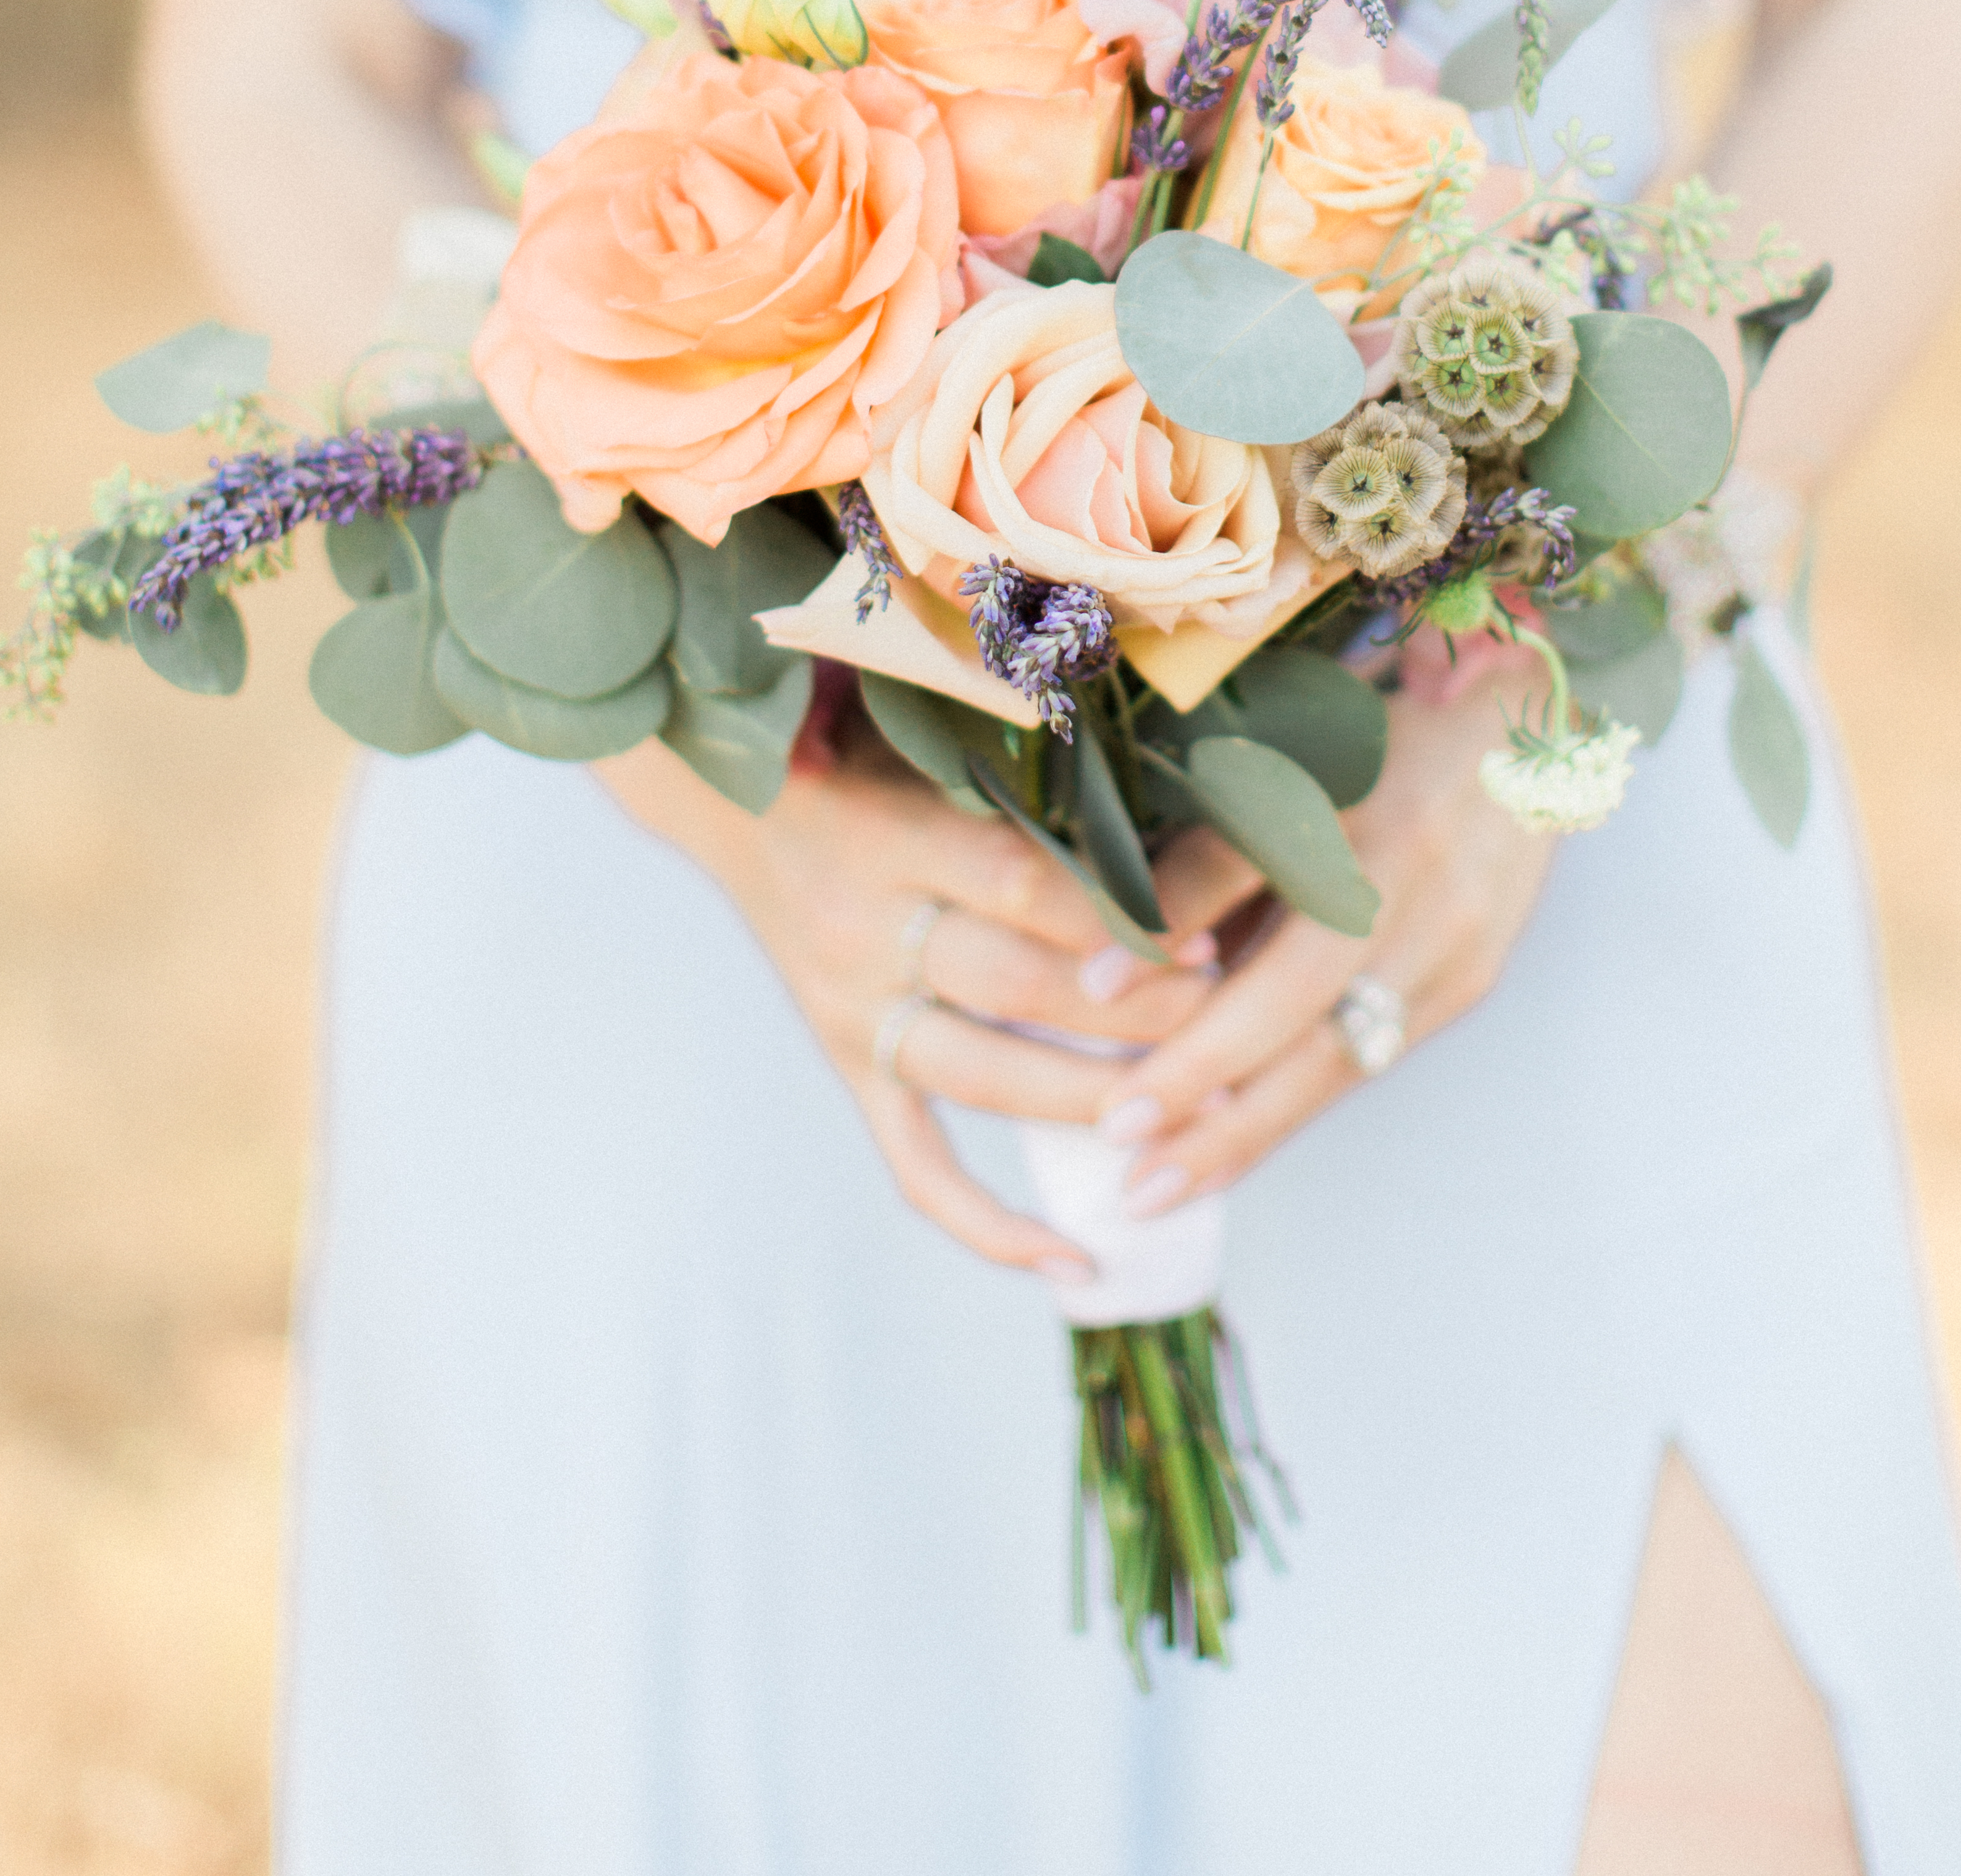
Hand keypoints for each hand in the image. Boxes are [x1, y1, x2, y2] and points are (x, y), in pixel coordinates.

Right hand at [600, 723, 1218, 1276]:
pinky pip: (917, 1167)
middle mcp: (861, 933)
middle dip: (1129, 1009)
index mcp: (887, 836)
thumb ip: (1002, 736)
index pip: (1018, 887)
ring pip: (982, 1080)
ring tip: (1190, 1111)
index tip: (1206, 929)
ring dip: (1091, 1099)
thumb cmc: (861, 745)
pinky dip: (990, 1224)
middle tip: (1225, 1012)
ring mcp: (853, 1014)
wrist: (735, 803)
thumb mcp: (913, 722)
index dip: (1114, 916)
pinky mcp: (850, 1068)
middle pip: (1013, 988)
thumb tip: (1123, 701)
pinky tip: (1077, 1259)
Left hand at [1105, 642, 1557, 1217]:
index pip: (1248, 863)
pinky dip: (1292, 1110)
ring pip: (1339, 1052)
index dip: (1167, 921)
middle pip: (1299, 988)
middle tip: (1118, 1131)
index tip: (1093, 987)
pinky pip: (1369, 1060)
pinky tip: (1228, 1153)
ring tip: (1161, 1184)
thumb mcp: (1291, 756)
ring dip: (1245, 1127)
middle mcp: (1409, 872)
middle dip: (1205, 1069)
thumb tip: (1117, 957)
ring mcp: (1450, 938)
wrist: (1524, 730)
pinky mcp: (1467, 982)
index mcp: (1355, 794)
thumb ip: (1210, 847)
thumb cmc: (1377, 736)